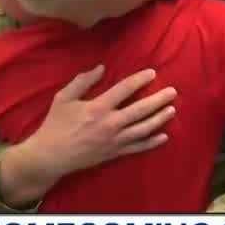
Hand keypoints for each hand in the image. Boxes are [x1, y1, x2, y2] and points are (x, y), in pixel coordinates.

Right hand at [22, 65, 175, 178]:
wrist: (51, 156)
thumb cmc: (56, 125)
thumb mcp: (63, 98)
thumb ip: (82, 81)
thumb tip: (101, 68)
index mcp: (98, 107)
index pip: (124, 89)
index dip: (140, 80)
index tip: (152, 73)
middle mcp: (110, 124)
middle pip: (140, 110)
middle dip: (158, 99)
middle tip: (173, 92)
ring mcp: (114, 140)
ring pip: (143, 129)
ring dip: (160, 119)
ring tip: (172, 110)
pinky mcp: (114, 153)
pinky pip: (137, 148)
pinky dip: (152, 143)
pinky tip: (164, 137)